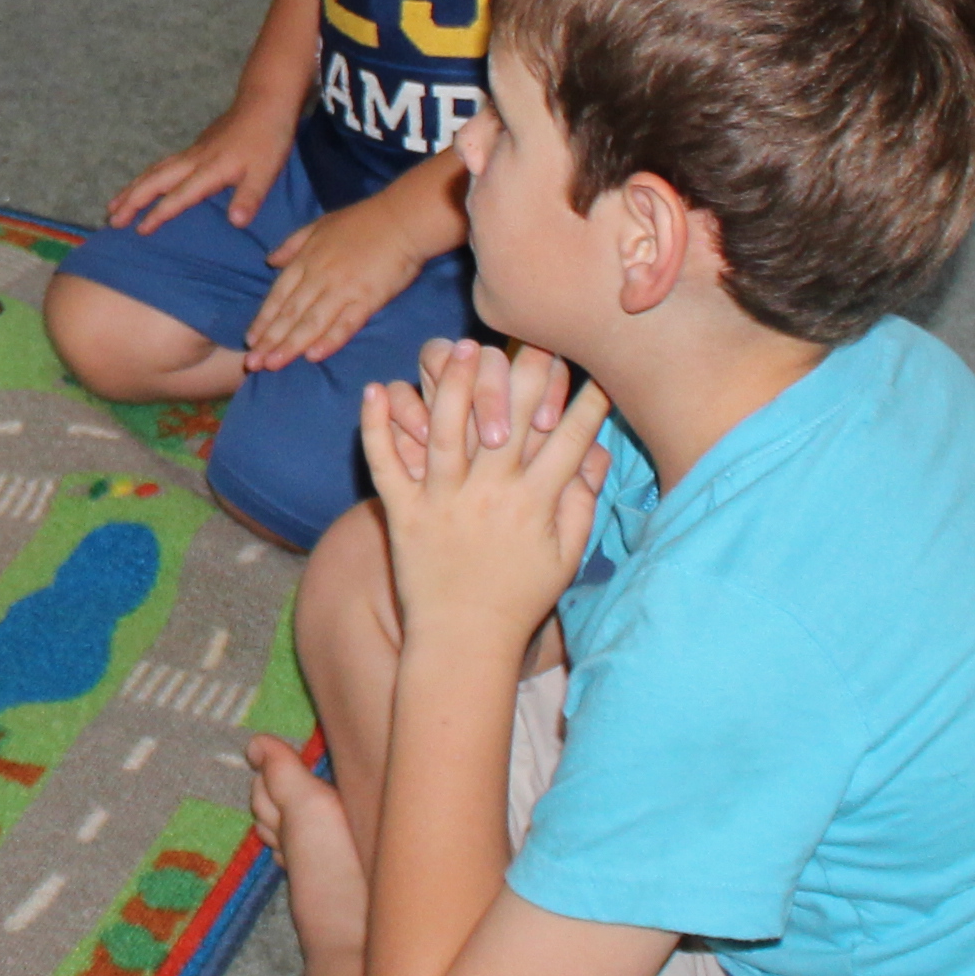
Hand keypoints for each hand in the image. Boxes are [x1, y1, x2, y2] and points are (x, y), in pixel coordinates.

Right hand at [106, 100, 289, 235]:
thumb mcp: (266, 171)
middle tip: (111, 219)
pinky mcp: (195, 148)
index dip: (158, 214)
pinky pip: (162, 165)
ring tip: (114, 204)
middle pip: (154, 180)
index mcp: (209, 169)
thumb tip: (236, 222)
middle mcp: (194, 160)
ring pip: (154, 171)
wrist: (265, 102)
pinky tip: (143, 184)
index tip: (139, 230)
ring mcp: (192, 152)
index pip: (178, 196)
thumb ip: (250, 197)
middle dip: (131, 200)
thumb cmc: (268, 138)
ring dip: (133, 188)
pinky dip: (146, 177)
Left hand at [242, 185, 433, 371]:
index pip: (278, 295)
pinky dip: (329, 341)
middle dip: (269, 340)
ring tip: (272, 365)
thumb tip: (270, 261)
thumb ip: (292, 244)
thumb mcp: (319, 225)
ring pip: (311, 322)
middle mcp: (319, 276)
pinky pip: (345, 324)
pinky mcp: (367, 299)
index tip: (249, 341)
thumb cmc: (362, 221)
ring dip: (290, 345)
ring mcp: (343, 289)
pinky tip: (313, 356)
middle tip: (252, 363)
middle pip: (289, 313)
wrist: (402, 220)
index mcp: (306, 260)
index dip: (263, 320)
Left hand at [359, 347, 606, 651]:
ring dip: (453, 384)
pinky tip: (375, 391)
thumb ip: (582, 503)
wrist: (463, 642)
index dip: (586, 401)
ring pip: (448, 431)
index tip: (598, 366)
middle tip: (531, 333)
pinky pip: (387, 464)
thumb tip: (599, 454)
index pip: (567, 440)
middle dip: (523, 372)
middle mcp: (489, 495)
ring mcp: (443, 501)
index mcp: (534, 504)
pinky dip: (377, 428)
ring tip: (461, 346)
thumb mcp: (565, 556)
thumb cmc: (519, 598)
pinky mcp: (403, 512)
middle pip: (510, 420)